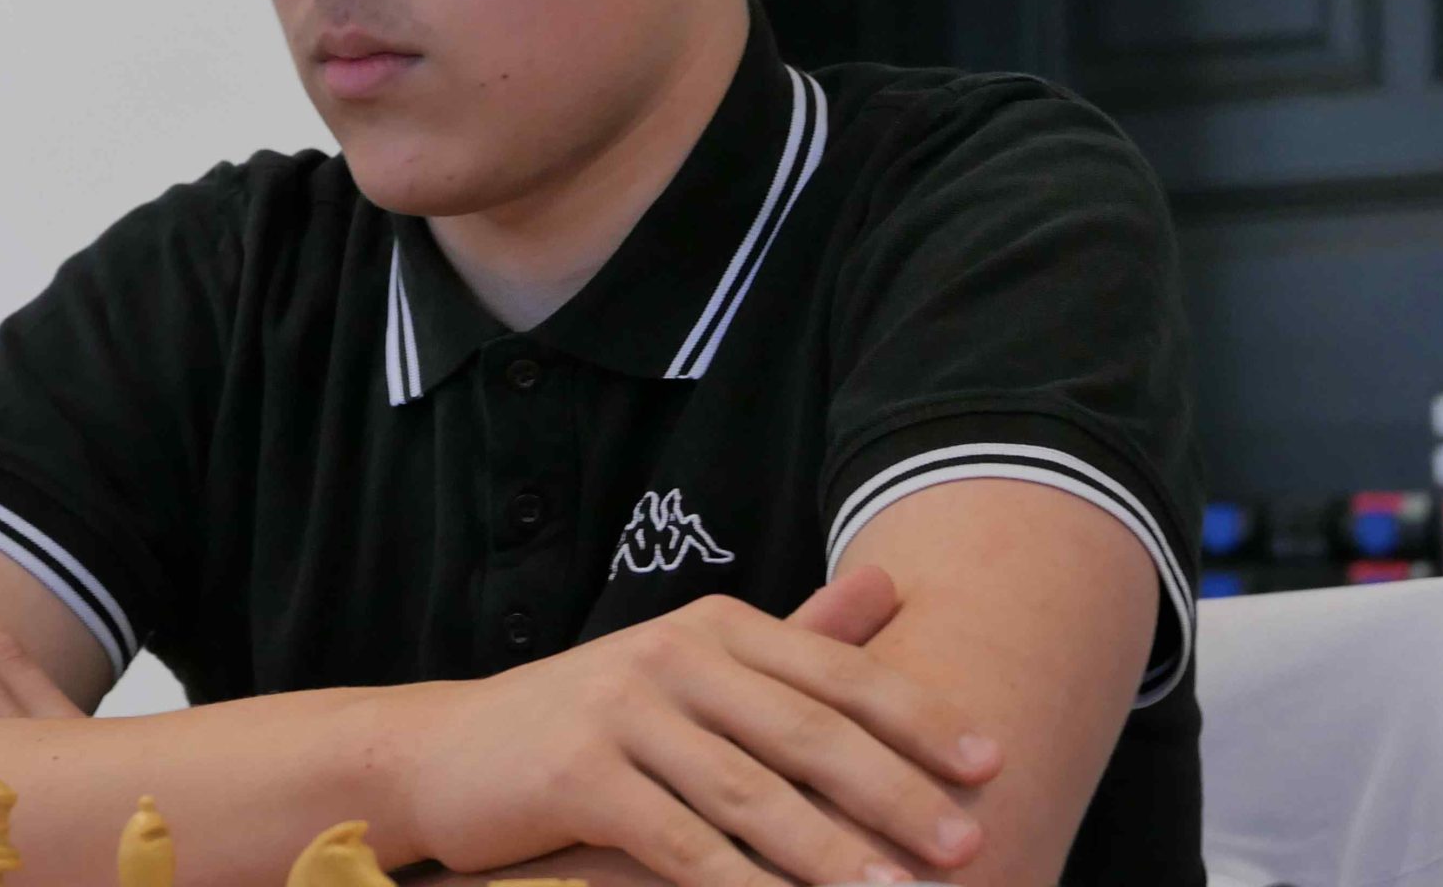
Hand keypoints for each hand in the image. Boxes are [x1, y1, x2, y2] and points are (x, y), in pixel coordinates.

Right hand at [386, 567, 1001, 886]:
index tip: (992, 762)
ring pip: (752, 795)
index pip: (834, 670)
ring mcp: (624, 712)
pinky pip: (682, 845)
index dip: (917, 716)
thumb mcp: (693, 669)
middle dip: (896, 794)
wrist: (450, 754)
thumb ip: (795, 641)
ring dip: (834, 856)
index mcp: (714, 626)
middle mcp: (674, 655)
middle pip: (807, 731)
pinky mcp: (580, 775)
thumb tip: (889, 585)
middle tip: (970, 843)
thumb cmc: (595, 722)